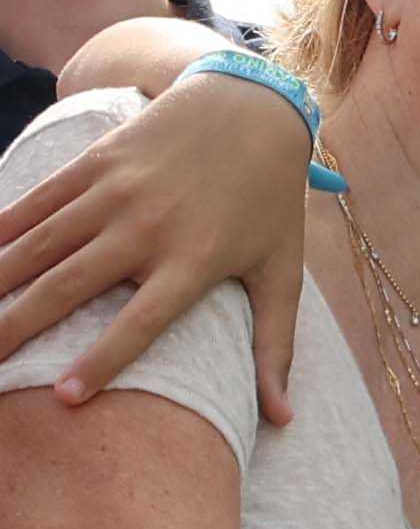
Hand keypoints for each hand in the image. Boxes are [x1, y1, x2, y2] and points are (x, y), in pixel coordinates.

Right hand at [0, 71, 310, 419]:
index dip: (101, 361)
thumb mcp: (283, 270)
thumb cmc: (268, 201)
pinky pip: (37, 202)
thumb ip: (276, 347)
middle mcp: (149, 227)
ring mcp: (117, 191)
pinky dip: (1, 230)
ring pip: (38, 245)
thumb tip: (282, 420)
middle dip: (15, 329)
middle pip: (67, 287)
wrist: (252, 107)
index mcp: (195, 260)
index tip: (63, 398)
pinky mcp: (95, 161)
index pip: (140, 322)